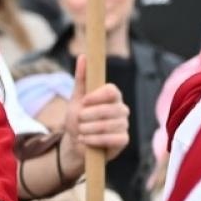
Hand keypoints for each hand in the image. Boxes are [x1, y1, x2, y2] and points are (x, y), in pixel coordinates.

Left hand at [60, 54, 130, 174]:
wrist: (76, 144)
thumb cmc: (78, 119)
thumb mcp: (76, 99)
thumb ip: (81, 79)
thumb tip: (83, 56)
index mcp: (112, 96)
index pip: (112, 91)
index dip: (97, 96)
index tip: (83, 102)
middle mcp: (121, 109)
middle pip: (108, 109)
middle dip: (88, 116)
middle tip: (78, 120)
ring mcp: (124, 125)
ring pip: (108, 125)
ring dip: (88, 129)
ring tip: (80, 131)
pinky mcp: (123, 140)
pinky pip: (112, 139)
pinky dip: (94, 140)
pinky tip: (85, 140)